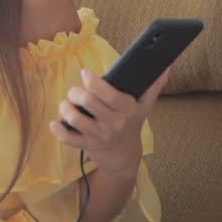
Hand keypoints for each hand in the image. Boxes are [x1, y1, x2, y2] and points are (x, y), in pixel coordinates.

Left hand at [48, 66, 170, 174]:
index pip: (109, 94)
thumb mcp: (144, 106)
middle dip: (75, 92)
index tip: (85, 73)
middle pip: (88, 102)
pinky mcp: (87, 146)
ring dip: (65, 108)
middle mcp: (114, 123)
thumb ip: (154, 86)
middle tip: (75, 92)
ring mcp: (100, 136)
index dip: (94, 82)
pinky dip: (57, 129)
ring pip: (75, 118)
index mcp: (127, 109)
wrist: (125, 155)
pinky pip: (67, 138)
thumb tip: (166, 66)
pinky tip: (56, 122)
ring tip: (67, 105)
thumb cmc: (131, 124)